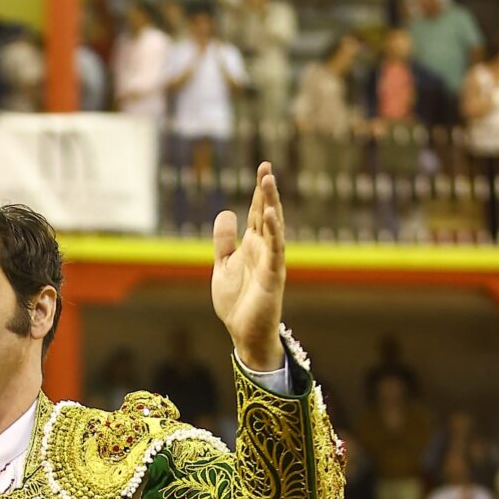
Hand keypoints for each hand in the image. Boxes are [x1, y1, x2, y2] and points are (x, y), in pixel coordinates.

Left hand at [212, 162, 285, 371]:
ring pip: (273, 227)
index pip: (258, 212)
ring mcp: (270, 261)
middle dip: (266, 191)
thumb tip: (228, 211)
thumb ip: (224, 240)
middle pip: (267, 213)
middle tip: (266, 166)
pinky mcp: (272, 276)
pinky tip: (271, 214)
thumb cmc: (237, 301)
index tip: (263, 167)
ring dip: (272, 203)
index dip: (259, 191)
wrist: (244, 332)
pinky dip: (274, 232)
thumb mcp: (223, 265)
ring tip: (268, 180)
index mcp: (253, 245)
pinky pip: (275, 250)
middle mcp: (265, 249)